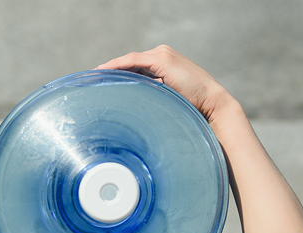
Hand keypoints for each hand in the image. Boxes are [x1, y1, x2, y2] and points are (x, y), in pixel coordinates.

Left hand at [97, 45, 237, 126]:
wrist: (212, 103)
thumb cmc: (192, 106)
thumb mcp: (167, 98)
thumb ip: (152, 95)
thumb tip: (133, 108)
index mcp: (162, 62)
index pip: (133, 65)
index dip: (116, 72)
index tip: (100, 81)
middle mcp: (161, 55)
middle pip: (128, 61)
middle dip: (109, 70)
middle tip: (91, 80)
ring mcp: (161, 55)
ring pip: (128, 60)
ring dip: (110, 68)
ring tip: (93, 77)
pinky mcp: (162, 60)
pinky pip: (132, 61)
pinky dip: (117, 66)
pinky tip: (105, 72)